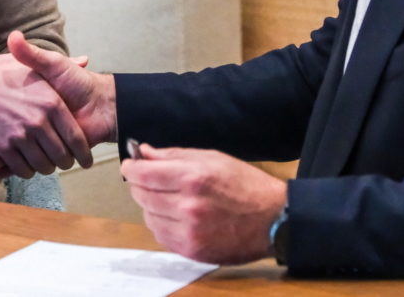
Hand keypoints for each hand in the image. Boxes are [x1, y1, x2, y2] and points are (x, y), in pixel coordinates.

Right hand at [0, 31, 116, 180]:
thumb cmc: (2, 70)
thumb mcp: (35, 63)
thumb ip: (63, 62)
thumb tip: (85, 59)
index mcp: (51, 102)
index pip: (75, 137)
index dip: (83, 152)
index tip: (87, 161)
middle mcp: (38, 121)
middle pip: (61, 156)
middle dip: (66, 163)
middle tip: (66, 163)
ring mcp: (20, 135)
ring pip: (43, 165)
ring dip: (46, 168)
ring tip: (48, 165)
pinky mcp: (3, 146)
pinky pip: (21, 168)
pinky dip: (26, 170)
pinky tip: (28, 166)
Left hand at [120, 144, 286, 264]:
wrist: (273, 219)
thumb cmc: (245, 184)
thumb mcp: (212, 158)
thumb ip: (174, 155)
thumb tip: (144, 152)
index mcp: (193, 178)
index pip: (144, 174)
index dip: (132, 168)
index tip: (131, 165)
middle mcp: (188, 206)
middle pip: (142, 196)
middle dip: (141, 185)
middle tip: (149, 180)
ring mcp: (189, 231)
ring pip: (148, 217)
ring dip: (151, 207)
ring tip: (168, 199)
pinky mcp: (192, 250)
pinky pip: (161, 236)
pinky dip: (162, 225)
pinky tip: (176, 217)